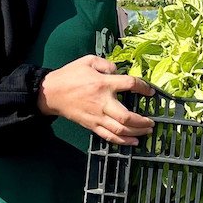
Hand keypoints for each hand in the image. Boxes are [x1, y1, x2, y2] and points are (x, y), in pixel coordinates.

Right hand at [38, 56, 155, 145]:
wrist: (51, 93)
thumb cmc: (69, 75)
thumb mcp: (88, 61)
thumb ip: (106, 64)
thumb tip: (118, 70)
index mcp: (103, 84)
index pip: (129, 84)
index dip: (143, 87)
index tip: (150, 91)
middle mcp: (102, 102)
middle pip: (127, 116)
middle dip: (142, 121)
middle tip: (152, 121)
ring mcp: (97, 116)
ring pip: (120, 129)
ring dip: (136, 132)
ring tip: (147, 131)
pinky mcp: (91, 125)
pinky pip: (109, 136)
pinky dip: (122, 141)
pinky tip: (133, 142)